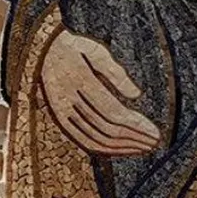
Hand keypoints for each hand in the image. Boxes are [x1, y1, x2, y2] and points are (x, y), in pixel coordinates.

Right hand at [39, 29, 160, 154]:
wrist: (41, 51)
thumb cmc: (74, 48)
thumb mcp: (96, 51)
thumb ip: (116, 73)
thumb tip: (137, 95)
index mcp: (80, 81)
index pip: (113, 112)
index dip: (136, 126)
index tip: (155, 132)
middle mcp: (70, 100)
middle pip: (107, 129)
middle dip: (134, 138)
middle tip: (155, 142)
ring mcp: (62, 113)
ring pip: (96, 139)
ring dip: (123, 147)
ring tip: (143, 147)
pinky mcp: (60, 120)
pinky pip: (83, 141)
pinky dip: (105, 149)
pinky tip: (121, 149)